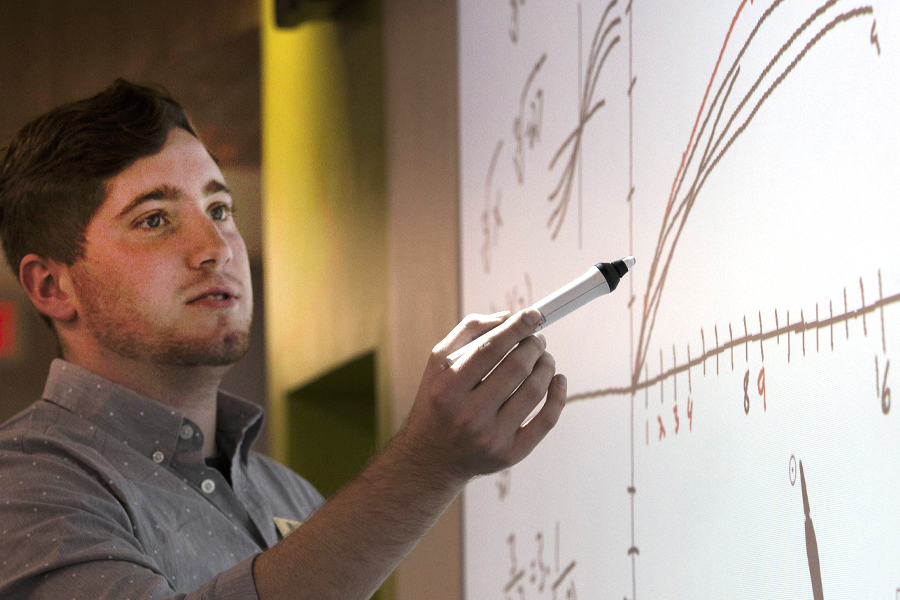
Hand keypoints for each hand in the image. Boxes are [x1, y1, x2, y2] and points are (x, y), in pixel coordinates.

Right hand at [397, 309, 566, 486]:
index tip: (533, 315)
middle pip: (516, 368)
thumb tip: (507, 318)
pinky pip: (546, 421)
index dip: (516, 328)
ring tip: (544, 357)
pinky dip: (558, 395)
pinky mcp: (510, 455)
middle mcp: (468, 416)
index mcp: (447, 390)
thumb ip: (467, 333)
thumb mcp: (438, 364)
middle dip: (534, 346)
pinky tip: (557, 379)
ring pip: (534, 391)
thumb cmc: (438, 402)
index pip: (489, 349)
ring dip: (546, 366)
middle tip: (537, 339)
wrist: (431, 459)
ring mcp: (491, 438)